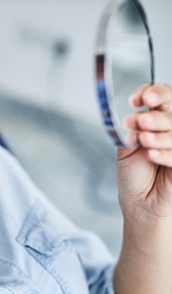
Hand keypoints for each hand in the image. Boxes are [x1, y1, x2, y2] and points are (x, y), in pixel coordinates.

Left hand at [114, 84, 171, 292]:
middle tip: (140, 123)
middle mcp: (171, 127)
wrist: (140, 201)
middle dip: (155, 115)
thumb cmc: (135, 174)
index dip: (151, 92)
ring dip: (159, 135)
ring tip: (143, 141)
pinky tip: (152, 155)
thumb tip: (133, 118)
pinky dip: (166, 153)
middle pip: (171, 110)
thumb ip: (131, 131)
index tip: (138, 99)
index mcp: (157, 119)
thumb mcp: (126, 147)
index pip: (161, 96)